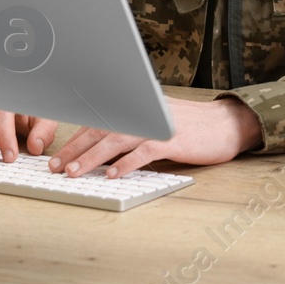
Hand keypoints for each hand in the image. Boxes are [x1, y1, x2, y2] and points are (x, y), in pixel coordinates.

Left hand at [48, 96, 262, 178]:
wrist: (228, 124)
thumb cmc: (194, 127)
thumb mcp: (159, 123)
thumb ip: (136, 131)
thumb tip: (107, 150)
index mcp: (137, 109)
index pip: (100, 122)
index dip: (77, 138)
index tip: (59, 155)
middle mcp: (143, 113)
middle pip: (102, 129)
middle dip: (76, 149)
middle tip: (57, 166)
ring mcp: (157, 125)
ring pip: (116, 139)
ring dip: (92, 157)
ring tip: (74, 172)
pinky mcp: (173, 140)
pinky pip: (144, 151)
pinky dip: (127, 162)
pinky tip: (113, 174)